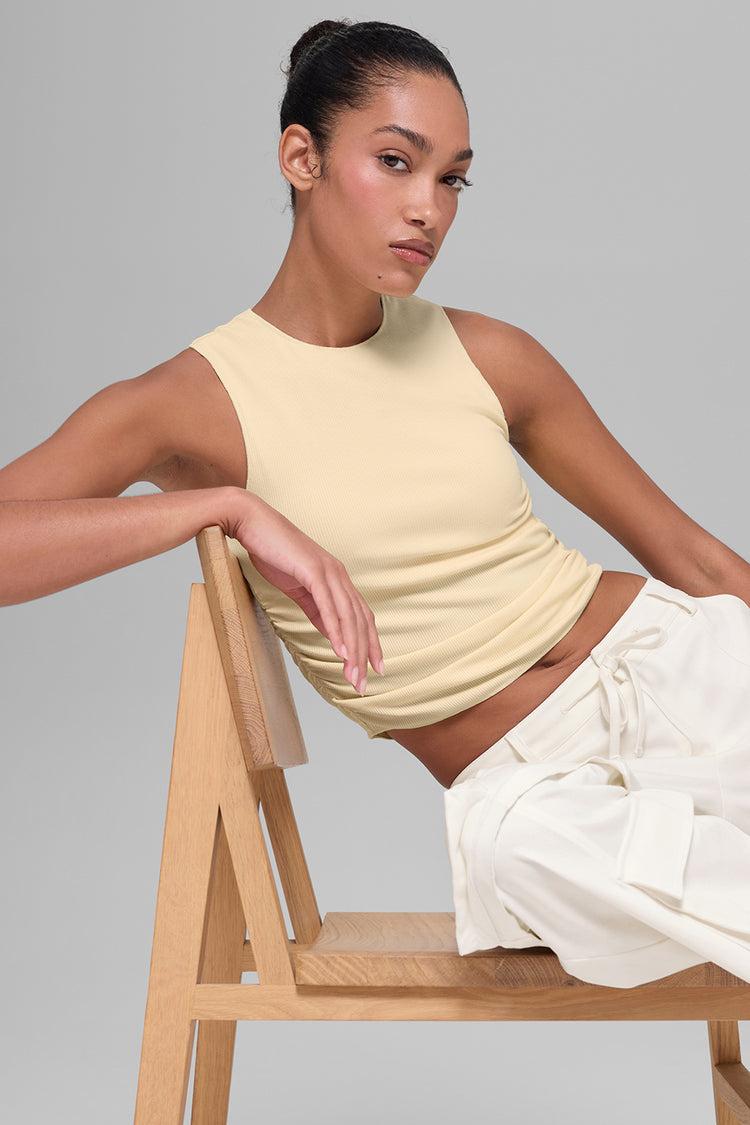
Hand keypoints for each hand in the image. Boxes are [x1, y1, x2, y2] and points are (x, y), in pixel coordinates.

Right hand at [221, 489, 384, 693]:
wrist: (251, 522)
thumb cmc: (272, 552)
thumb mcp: (298, 588)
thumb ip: (317, 609)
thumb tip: (331, 633)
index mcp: (336, 578)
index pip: (361, 616)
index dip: (370, 643)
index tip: (373, 668)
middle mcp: (338, 574)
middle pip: (360, 620)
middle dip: (365, 654)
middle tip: (364, 684)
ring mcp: (327, 571)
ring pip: (348, 617)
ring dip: (353, 650)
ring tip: (353, 676)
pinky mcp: (312, 570)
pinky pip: (328, 606)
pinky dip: (336, 630)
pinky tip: (340, 650)